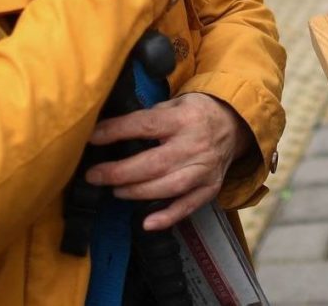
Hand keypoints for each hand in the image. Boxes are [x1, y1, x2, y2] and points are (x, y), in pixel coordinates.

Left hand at [85, 93, 255, 229]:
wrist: (234, 124)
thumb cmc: (195, 113)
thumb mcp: (174, 104)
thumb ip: (149, 116)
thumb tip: (108, 129)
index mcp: (184, 119)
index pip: (146, 126)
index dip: (116, 132)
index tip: (92, 138)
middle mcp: (195, 145)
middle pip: (155, 163)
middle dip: (120, 172)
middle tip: (94, 176)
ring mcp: (205, 169)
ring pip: (169, 187)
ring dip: (138, 192)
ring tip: (116, 190)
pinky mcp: (210, 187)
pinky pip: (189, 206)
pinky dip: (168, 216)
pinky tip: (147, 223)